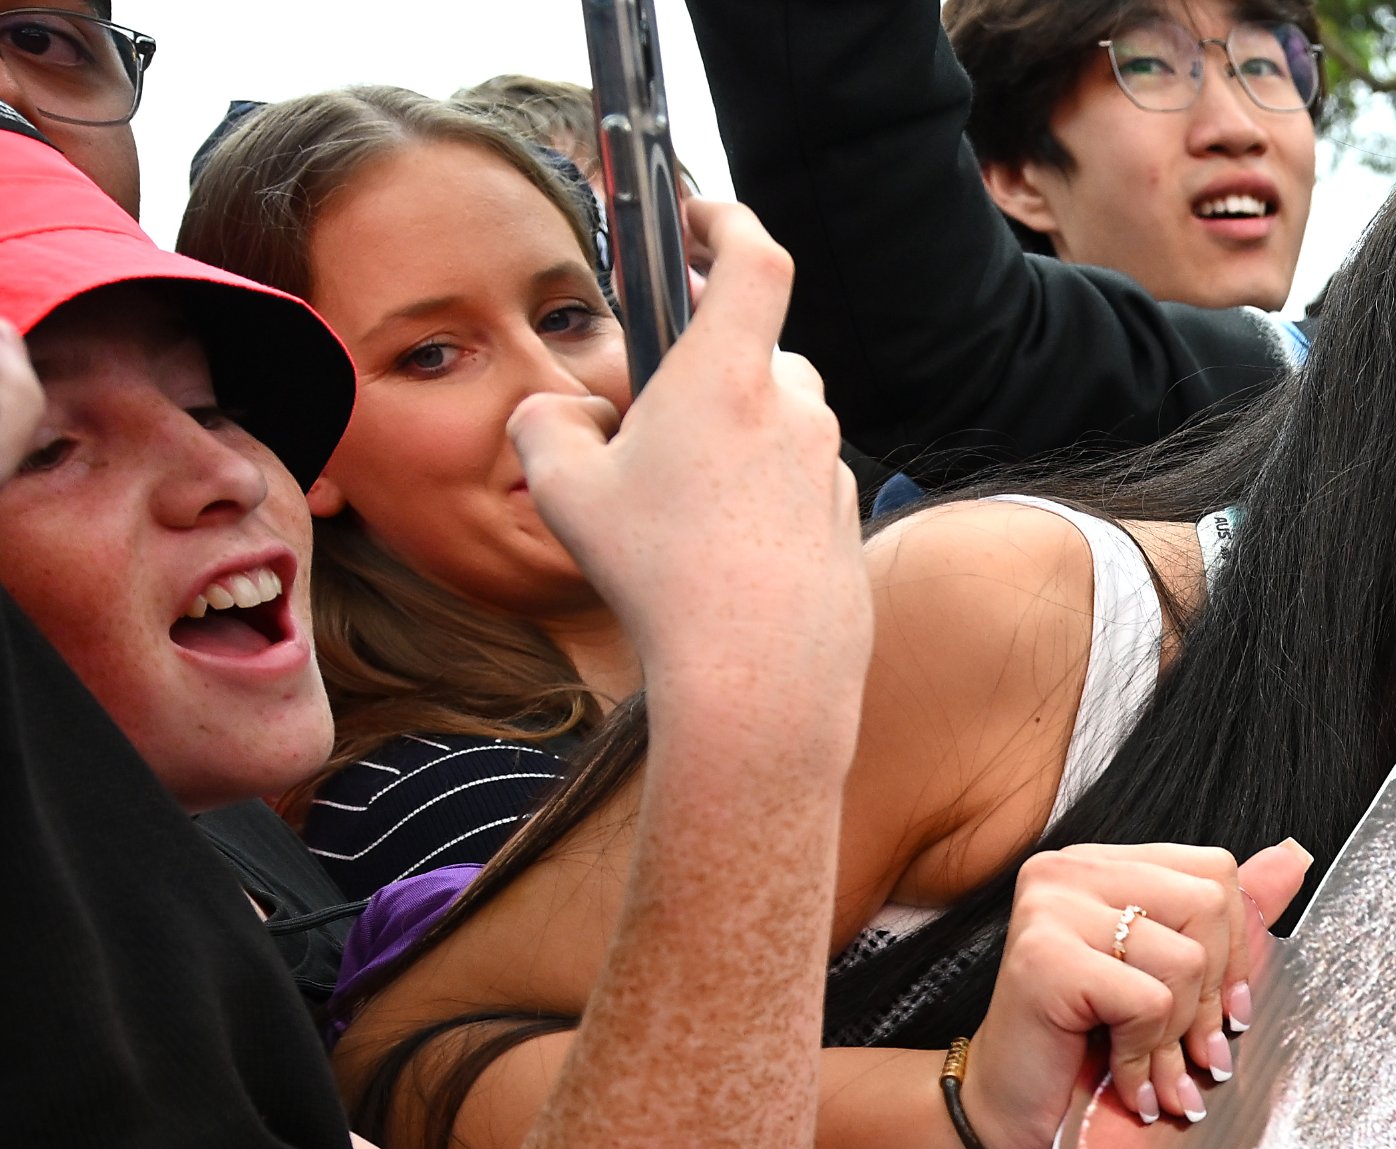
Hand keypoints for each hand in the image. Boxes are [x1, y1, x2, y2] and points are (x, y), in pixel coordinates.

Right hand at [503, 199, 866, 736]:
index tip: (693, 217)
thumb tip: (562, 417)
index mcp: (730, 377)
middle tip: (661, 403)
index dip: (726, 219)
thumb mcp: (565, 491)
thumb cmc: (662, 580)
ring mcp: (831, 472)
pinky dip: (764, 501)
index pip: (754, 257)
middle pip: (763, 352)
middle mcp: (795, 414)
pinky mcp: (848, 527)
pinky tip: (723, 556)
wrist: (758, 684)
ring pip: (785, 425)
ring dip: (738, 438)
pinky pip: (801, 490)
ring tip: (680, 498)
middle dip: (714, 363)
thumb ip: (546, 426)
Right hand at [962, 836, 1309, 1148]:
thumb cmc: (1085, 1049)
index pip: (1215, 871)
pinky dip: (1144, 1055)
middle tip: (1193, 1053)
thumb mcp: (1169, 979)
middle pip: (1208, 906)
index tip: (1226, 1010)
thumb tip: (1294, 858)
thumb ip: (1225, 919)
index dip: (1237, 949)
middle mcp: (1070, 870)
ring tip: (1156, 1075)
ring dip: (1176, 1037)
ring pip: (1184, 959)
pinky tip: (1126, 1082)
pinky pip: (1147, 1001)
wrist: (1012, 1113)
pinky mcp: (1042, 957)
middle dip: (1211, 996)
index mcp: (1104, 865)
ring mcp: (1050, 907)